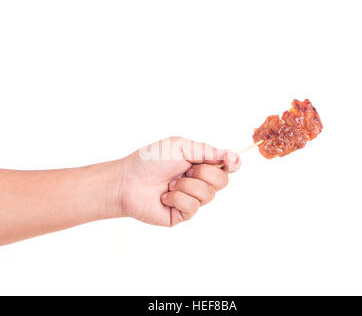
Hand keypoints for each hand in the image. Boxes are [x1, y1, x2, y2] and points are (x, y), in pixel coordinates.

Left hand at [116, 137, 240, 226]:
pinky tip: (164, 196)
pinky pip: (193, 207)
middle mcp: (198, 181)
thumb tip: (233, 156)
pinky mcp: (183, 214)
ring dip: (187, 185)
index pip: (226, 166)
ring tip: (169, 183)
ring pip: (208, 194)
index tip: (230, 161)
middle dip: (204, 173)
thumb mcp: (181, 147)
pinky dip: (177, 198)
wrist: (127, 181)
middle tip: (185, 170)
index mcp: (199, 163)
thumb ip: (207, 151)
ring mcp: (191, 199)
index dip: (233, 164)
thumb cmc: (151, 160)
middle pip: (223, 181)